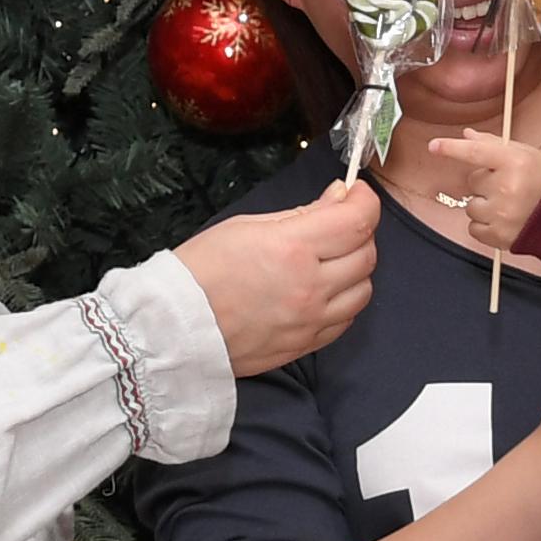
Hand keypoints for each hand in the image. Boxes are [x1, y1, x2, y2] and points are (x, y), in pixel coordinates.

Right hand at [175, 180, 381, 376]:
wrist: (173, 327)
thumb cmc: (201, 270)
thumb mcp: (247, 225)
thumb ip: (302, 213)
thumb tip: (339, 197)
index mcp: (292, 249)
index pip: (358, 220)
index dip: (364, 200)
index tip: (356, 195)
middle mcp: (309, 287)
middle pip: (367, 253)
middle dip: (358, 232)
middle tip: (336, 224)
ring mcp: (310, 320)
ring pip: (363, 289)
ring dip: (355, 269)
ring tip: (330, 260)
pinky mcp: (305, 345)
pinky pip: (346, 320)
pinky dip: (343, 301)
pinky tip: (322, 290)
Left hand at [423, 130, 540, 252]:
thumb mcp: (524, 154)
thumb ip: (492, 145)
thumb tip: (466, 135)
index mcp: (514, 162)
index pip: (475, 152)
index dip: (452, 148)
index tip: (433, 146)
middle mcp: (506, 187)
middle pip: (473, 181)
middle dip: (485, 183)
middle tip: (507, 186)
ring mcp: (502, 213)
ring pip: (471, 206)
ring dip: (484, 205)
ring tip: (507, 205)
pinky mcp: (499, 236)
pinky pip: (473, 228)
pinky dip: (484, 225)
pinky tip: (504, 220)